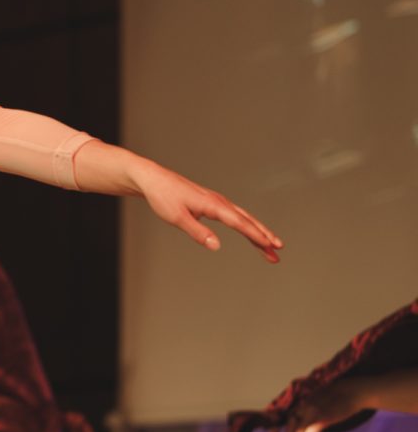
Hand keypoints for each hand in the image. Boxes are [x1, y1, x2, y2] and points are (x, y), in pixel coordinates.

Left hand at [133, 161, 281, 262]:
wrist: (153, 179)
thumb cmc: (163, 196)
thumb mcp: (177, 217)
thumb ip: (197, 232)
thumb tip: (216, 246)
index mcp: (213, 204)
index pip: (239, 222)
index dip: (256, 235)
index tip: (270, 245)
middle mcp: (219, 201)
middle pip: (247, 220)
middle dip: (264, 236)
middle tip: (278, 251)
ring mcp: (217, 201)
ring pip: (244, 218)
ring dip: (258, 232)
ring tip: (270, 247)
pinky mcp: (212, 203)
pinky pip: (235, 216)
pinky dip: (246, 226)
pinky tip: (251, 234)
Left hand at [278, 379, 368, 431]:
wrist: (353, 392)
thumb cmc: (339, 398)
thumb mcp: (320, 401)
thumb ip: (311, 409)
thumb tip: (307, 420)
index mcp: (302, 402)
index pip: (284, 413)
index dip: (275, 425)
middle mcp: (303, 405)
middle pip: (288, 422)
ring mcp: (312, 411)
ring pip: (297, 430)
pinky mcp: (322, 417)